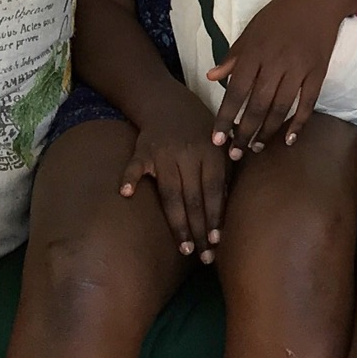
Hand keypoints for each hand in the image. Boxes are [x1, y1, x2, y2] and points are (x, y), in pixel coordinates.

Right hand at [120, 99, 231, 260]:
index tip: (218, 242)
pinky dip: (129, 178)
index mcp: (211, 152)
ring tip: (185, 247)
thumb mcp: (218, 143)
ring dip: (178, 222)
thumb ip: (224, 171)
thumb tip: (229, 206)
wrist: (168, 101)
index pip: (214, 190)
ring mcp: (164, 152)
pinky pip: (135, 166)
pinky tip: (127, 194)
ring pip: (171, 192)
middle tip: (204, 256)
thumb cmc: (199, 130)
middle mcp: (189, 154)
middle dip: (200, 229)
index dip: (216, 216)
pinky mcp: (143, 150)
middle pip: (194, 197)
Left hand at [208, 0, 356, 151]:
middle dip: (244, 133)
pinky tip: (288, 139)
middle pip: (257, 105)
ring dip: (267, 131)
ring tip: (256, 147)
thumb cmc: (280, 13)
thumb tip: (210, 76)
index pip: (236, 91)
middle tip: (235, 153)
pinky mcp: (318, 71)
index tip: (217, 140)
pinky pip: (308, 102)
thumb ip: (233, 56)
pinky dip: (299, 123)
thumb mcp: (252, 29)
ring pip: (281, 107)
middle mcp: (275, 62)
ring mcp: (299, 67)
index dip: (225, 118)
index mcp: (255, 51)